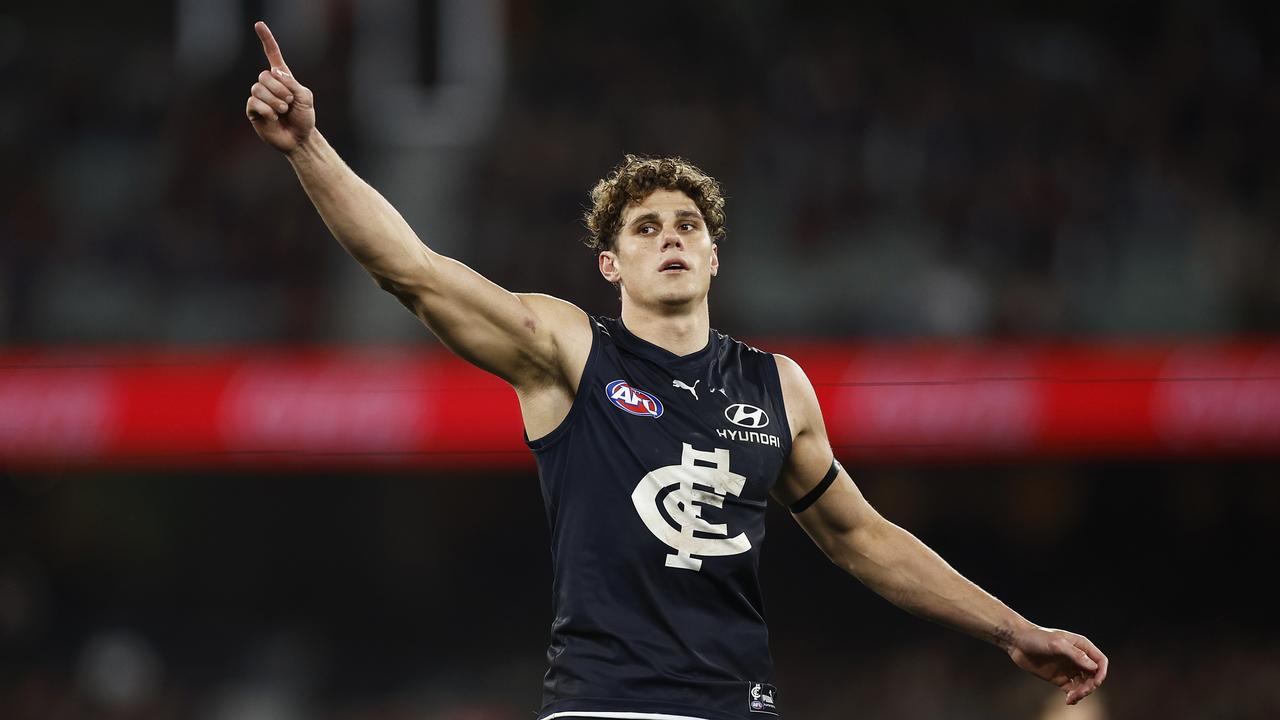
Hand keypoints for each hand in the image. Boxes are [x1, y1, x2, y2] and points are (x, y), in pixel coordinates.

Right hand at [245, 21, 315, 153]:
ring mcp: (259, 97)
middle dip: (280, 89)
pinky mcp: (253, 111)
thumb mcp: (305, 97)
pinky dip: (267, 109)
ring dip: (275, 101)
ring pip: (258, 89)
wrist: (300, 138)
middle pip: (264, 76)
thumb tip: (274, 72)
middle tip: (290, 103)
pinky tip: (274, 117)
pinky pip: (254, 102)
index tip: (259, 24)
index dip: (266, 40)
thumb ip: (292, 83)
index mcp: (282, 78)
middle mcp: (268, 85)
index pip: (272, 55)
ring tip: (284, 111)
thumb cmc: (304, 118)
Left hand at [1008, 626, 1108, 704]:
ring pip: (1084, 685)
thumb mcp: (1056, 644)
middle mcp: (1078, 658)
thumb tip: (1094, 667)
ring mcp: (1069, 669)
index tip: (1094, 683)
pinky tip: (1068, 701)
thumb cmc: (1036, 638)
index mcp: (1081, 646)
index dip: (1101, 673)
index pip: (1100, 661)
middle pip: (1094, 676)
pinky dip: (1074, 697)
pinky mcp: (1060, 678)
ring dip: (1082, 693)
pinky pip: (1072, 690)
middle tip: (1079, 693)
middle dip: (1090, 686)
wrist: (1017, 642)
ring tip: (1071, 698)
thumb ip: (1075, 655)